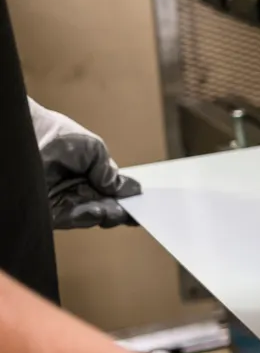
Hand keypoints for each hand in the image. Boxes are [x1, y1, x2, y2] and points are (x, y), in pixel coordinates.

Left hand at [27, 98, 140, 228]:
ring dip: (106, 215)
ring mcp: (65, 202)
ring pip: (92, 216)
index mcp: (93, 177)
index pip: (115, 194)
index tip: (143, 206)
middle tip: (133, 211)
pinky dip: (87, 217)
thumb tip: (126, 189)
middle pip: (107, 209)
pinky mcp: (50, 212)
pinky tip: (98, 211)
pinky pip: (72, 220)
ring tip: (115, 210)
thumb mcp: (93, 148)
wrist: (24, 133)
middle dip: (121, 211)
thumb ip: (108, 170)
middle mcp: (80, 191)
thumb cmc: (56, 134)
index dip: (129, 201)